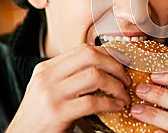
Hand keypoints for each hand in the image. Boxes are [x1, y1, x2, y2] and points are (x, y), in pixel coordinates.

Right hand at [5, 43, 130, 132]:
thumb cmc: (42, 118)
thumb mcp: (51, 90)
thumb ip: (71, 77)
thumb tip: (106, 67)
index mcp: (47, 68)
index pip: (84, 49)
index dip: (109, 55)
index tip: (122, 64)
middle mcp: (47, 77)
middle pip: (91, 56)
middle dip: (115, 66)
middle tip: (125, 79)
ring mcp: (50, 94)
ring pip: (95, 76)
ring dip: (116, 86)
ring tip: (123, 95)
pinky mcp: (56, 113)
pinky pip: (92, 102)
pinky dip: (111, 103)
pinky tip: (116, 107)